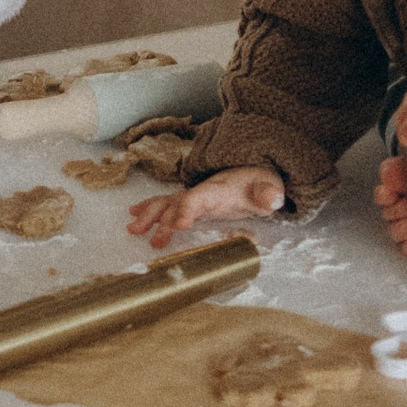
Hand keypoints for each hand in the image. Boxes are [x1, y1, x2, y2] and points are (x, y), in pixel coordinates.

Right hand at [126, 165, 287, 248]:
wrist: (255, 172)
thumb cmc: (260, 183)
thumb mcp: (269, 188)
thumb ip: (269, 193)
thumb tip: (273, 198)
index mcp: (218, 190)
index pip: (199, 198)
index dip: (188, 209)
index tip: (179, 224)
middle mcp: (201, 192)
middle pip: (176, 202)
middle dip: (160, 217)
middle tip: (147, 235)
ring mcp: (195, 196)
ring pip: (166, 203)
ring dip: (149, 215)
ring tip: (133, 229)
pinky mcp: (192, 202)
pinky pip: (167, 204)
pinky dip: (150, 209)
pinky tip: (135, 215)